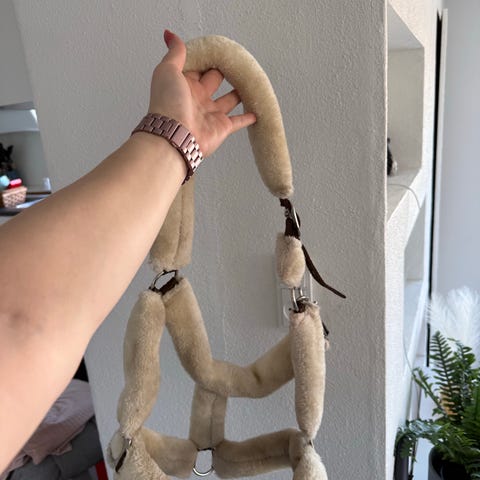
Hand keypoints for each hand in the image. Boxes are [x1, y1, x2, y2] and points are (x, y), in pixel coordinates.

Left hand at [148, 30, 255, 156]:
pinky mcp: (222, 127)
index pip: (198, 66)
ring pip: (228, 100)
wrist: (175, 136)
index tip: (219, 49)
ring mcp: (211, 113)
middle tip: (236, 62)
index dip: (207, 58)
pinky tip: (255, 111)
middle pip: (214, 80)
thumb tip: (169, 35)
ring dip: (238, 92)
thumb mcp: (167, 70)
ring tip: (248, 82)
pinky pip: (237, 121)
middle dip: (224, 71)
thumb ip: (175, 53)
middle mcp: (197, 98)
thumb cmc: (168, 103)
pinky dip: (247, 117)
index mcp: (184, 84)